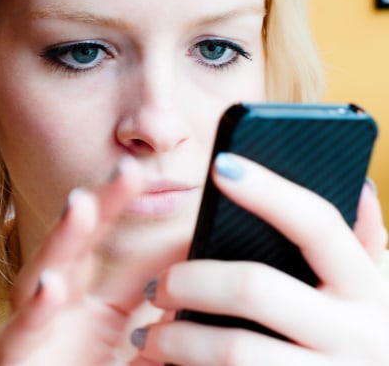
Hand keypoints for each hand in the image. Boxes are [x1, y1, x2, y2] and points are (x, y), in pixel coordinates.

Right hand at [0, 157, 188, 364]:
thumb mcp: (146, 346)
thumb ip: (166, 305)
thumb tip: (202, 257)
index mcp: (88, 296)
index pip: (107, 241)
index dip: (122, 205)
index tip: (147, 171)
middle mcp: (58, 303)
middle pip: (76, 245)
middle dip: (99, 205)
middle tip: (127, 170)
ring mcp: (34, 327)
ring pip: (43, 274)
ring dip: (62, 241)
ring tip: (82, 206)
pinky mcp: (17, 357)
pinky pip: (23, 330)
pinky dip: (36, 309)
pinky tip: (51, 286)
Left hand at [134, 154, 388, 365]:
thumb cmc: (357, 348)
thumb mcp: (373, 299)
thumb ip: (362, 248)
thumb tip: (355, 180)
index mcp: (369, 291)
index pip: (319, 225)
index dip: (270, 192)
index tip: (220, 166)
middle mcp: (359, 335)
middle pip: (254, 287)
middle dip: (190, 282)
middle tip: (157, 288)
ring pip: (233, 350)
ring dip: (176, 341)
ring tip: (147, 338)